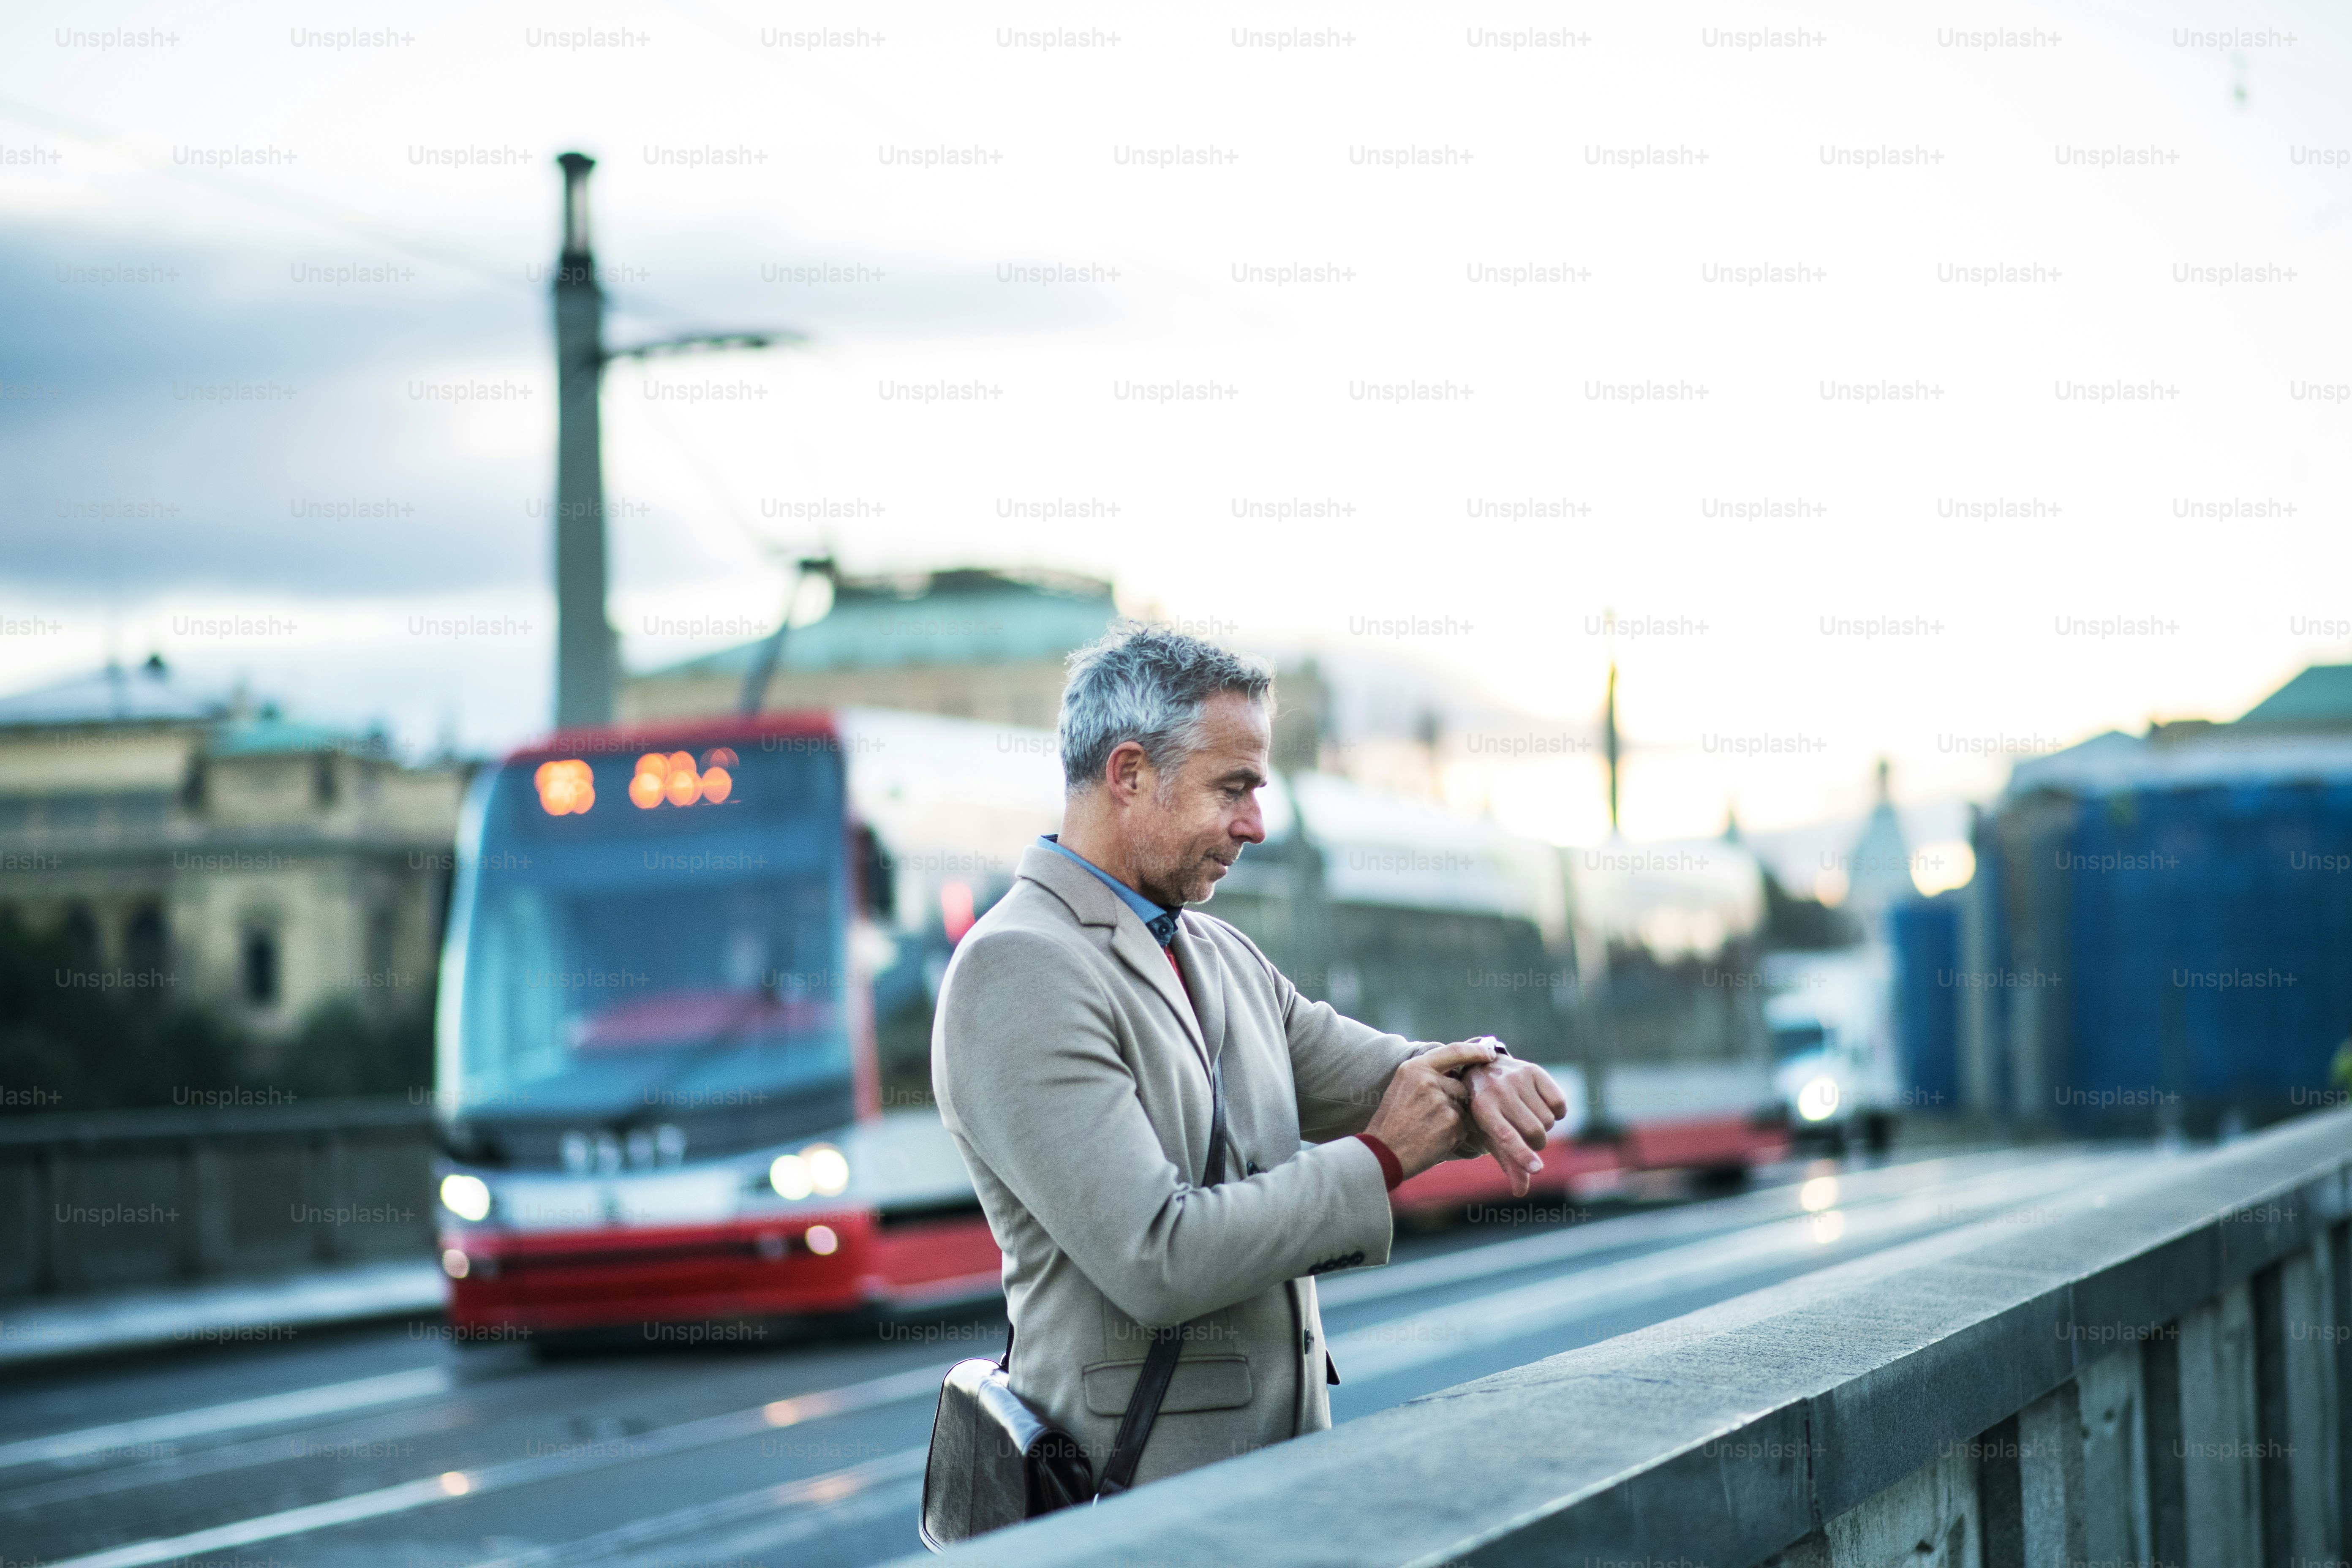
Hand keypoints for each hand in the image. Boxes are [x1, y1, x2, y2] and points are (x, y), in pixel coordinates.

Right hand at [1364, 1039, 1494, 1179]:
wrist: (1382, 1152)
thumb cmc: (1391, 1123)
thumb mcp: (1402, 1087)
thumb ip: (1428, 1077)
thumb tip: (1457, 1076)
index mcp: (1415, 1067)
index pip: (1455, 1051)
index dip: (1476, 1051)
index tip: (1489, 1054)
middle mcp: (1429, 1080)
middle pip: (1460, 1086)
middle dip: (1454, 1101)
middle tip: (1431, 1118)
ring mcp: (1441, 1101)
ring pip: (1462, 1109)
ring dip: (1453, 1121)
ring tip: (1429, 1130)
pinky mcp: (1451, 1122)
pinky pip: (1463, 1128)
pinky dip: (1453, 1136)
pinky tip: (1433, 1141)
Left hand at [1460, 1054, 1571, 1196]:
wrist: (1482, 1072)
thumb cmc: (1486, 1112)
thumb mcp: (1490, 1136)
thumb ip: (1508, 1162)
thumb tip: (1520, 1192)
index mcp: (1483, 1111)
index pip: (1507, 1137)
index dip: (1522, 1155)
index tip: (1538, 1169)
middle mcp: (1498, 1091)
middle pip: (1535, 1131)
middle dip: (1537, 1142)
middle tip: (1528, 1137)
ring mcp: (1516, 1078)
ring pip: (1549, 1119)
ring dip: (1545, 1126)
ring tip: (1529, 1118)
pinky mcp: (1533, 1071)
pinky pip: (1559, 1103)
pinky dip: (1557, 1111)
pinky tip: (1542, 1106)